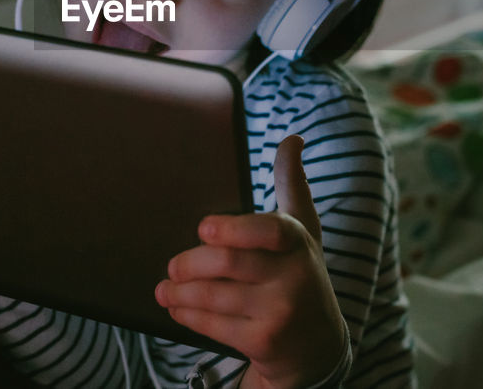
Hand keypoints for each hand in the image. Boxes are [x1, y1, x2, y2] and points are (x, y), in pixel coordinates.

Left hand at [155, 135, 346, 388]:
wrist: (318, 344)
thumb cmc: (300, 272)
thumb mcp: (304, 229)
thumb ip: (292, 183)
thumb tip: (293, 138)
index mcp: (299, 242)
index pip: (270, 231)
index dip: (234, 229)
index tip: (203, 227)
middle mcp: (294, 277)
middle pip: (229, 264)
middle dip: (191, 263)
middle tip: (172, 264)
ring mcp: (280, 313)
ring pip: (214, 297)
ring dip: (180, 291)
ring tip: (164, 287)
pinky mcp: (263, 342)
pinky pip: (213, 326)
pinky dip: (187, 315)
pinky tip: (176, 307)